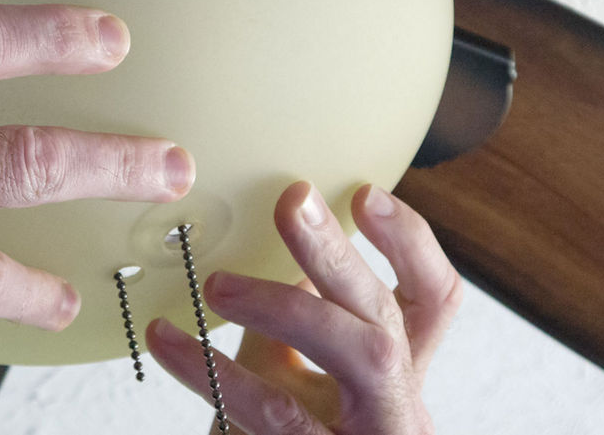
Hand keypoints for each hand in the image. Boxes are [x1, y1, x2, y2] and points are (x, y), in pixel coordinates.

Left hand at [146, 181, 461, 434]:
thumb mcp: (292, 374)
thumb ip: (291, 318)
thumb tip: (268, 244)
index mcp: (395, 371)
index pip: (433, 298)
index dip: (410, 242)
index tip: (364, 192)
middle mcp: (398, 403)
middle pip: (389, 315)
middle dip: (341, 251)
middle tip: (293, 200)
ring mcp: (374, 433)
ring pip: (360, 354)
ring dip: (286, 305)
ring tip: (217, 283)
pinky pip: (274, 411)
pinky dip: (216, 371)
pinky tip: (170, 341)